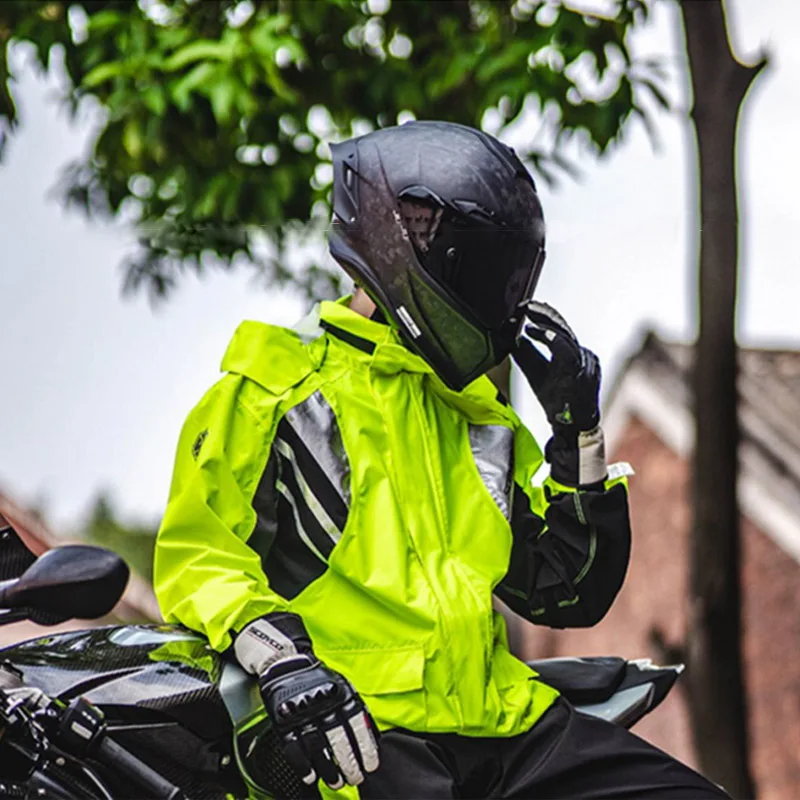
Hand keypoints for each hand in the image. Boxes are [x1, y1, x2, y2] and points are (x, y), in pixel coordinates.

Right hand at [259, 655, 379, 789]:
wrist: (286, 665)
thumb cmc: (321, 681)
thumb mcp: (344, 687)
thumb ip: (358, 710)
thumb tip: (374, 739)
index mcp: (340, 694)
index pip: (357, 724)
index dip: (366, 748)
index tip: (371, 765)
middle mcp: (322, 704)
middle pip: (338, 740)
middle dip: (349, 765)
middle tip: (355, 778)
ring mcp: (302, 714)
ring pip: (317, 748)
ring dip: (329, 771)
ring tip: (337, 782)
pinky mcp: (284, 722)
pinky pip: (294, 749)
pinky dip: (303, 766)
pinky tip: (312, 777)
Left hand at [512, 301, 600, 434]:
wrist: (571, 427)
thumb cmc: (556, 402)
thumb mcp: (536, 372)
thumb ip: (526, 354)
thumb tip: (511, 336)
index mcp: (572, 353)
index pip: (558, 328)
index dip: (542, 316)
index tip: (524, 308)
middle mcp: (581, 354)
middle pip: (562, 326)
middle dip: (542, 313)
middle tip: (524, 305)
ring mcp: (584, 362)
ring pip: (565, 334)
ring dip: (544, 322)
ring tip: (527, 315)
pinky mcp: (580, 371)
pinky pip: (566, 349)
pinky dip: (549, 338)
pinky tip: (534, 332)